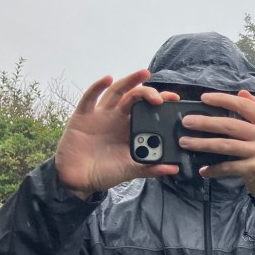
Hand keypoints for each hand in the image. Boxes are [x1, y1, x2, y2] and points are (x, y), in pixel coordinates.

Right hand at [55, 69, 179, 199]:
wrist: (79, 180)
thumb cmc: (106, 173)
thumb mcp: (131, 170)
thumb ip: (151, 168)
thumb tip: (174, 168)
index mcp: (131, 129)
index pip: (148, 110)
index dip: (160, 102)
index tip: (174, 99)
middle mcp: (117, 118)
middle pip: (134, 98)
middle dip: (148, 93)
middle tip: (160, 97)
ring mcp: (100, 115)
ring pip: (116, 93)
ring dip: (129, 81)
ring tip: (144, 73)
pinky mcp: (82, 116)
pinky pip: (89, 98)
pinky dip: (97, 87)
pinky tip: (108, 79)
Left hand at [178, 90, 254, 206]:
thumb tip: (242, 93)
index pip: (244, 106)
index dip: (223, 100)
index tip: (204, 98)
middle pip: (230, 125)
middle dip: (205, 122)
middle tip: (186, 121)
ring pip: (226, 145)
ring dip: (202, 144)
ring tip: (186, 142)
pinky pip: (229, 167)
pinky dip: (214, 169)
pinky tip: (203, 170)